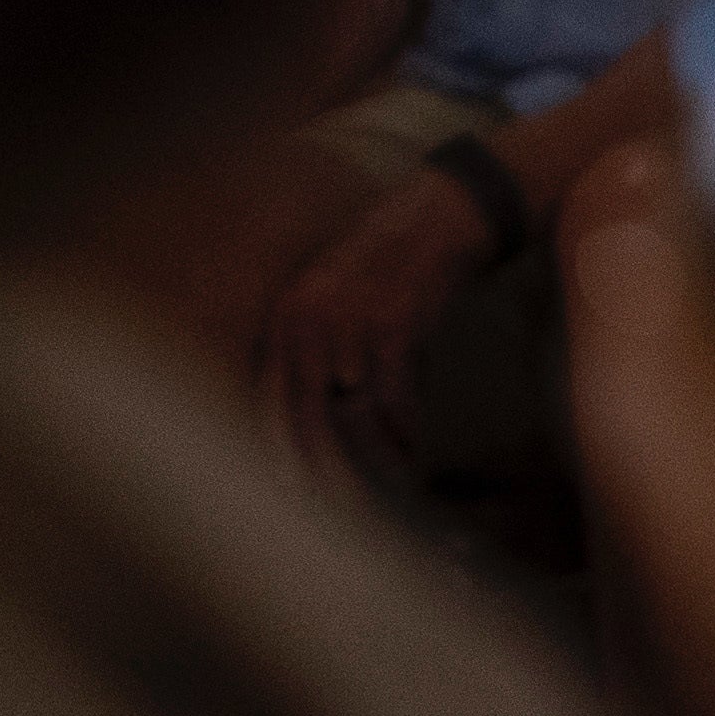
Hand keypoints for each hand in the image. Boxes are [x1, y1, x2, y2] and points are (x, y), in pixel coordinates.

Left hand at [249, 168, 495, 482]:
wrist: (446, 209)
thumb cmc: (393, 263)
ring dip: (375, 452)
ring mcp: (350, 316)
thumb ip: (324, 353)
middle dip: (323, 466)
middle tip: (340, 506)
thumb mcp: (340, 297)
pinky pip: (394, 392)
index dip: (275, 446)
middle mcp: (310, 315)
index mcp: (289, 312)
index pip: (268, 394)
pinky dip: (404, 424)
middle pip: (306, 412)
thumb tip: (328, 423)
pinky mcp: (394, 319)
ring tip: (392, 477)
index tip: (285, 491)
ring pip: (354, 411)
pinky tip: (413, 443)